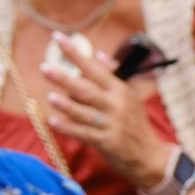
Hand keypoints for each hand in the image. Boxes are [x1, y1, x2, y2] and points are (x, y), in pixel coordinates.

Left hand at [39, 31, 174, 186]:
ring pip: (84, 112)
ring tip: (50, 96)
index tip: (58, 38)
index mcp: (120, 90)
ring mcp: (111, 124)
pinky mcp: (106, 142)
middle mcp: (116, 105)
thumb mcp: (130, 96)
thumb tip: (98, 54)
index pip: (94, 68)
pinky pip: (83, 134)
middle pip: (86, 89)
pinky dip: (68, 128)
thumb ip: (113, 75)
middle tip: (45, 68)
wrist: (148, 155)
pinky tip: (54, 121)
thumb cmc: (135, 123)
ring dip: (66, 105)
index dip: (75, 53)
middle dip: (65, 78)